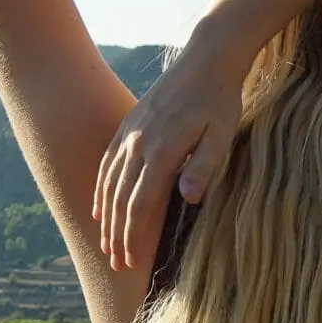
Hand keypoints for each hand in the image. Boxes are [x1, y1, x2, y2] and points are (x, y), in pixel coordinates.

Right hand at [94, 46, 244, 270]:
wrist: (207, 58)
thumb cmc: (220, 100)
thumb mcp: (222, 135)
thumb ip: (204, 167)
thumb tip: (188, 200)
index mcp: (162, 151)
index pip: (140, 205)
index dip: (133, 236)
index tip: (132, 261)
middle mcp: (139, 144)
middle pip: (120, 200)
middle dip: (117, 235)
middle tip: (116, 264)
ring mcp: (130, 133)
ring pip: (109, 183)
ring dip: (105, 217)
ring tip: (104, 243)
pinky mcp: (128, 124)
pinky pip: (107, 162)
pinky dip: (101, 188)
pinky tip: (99, 206)